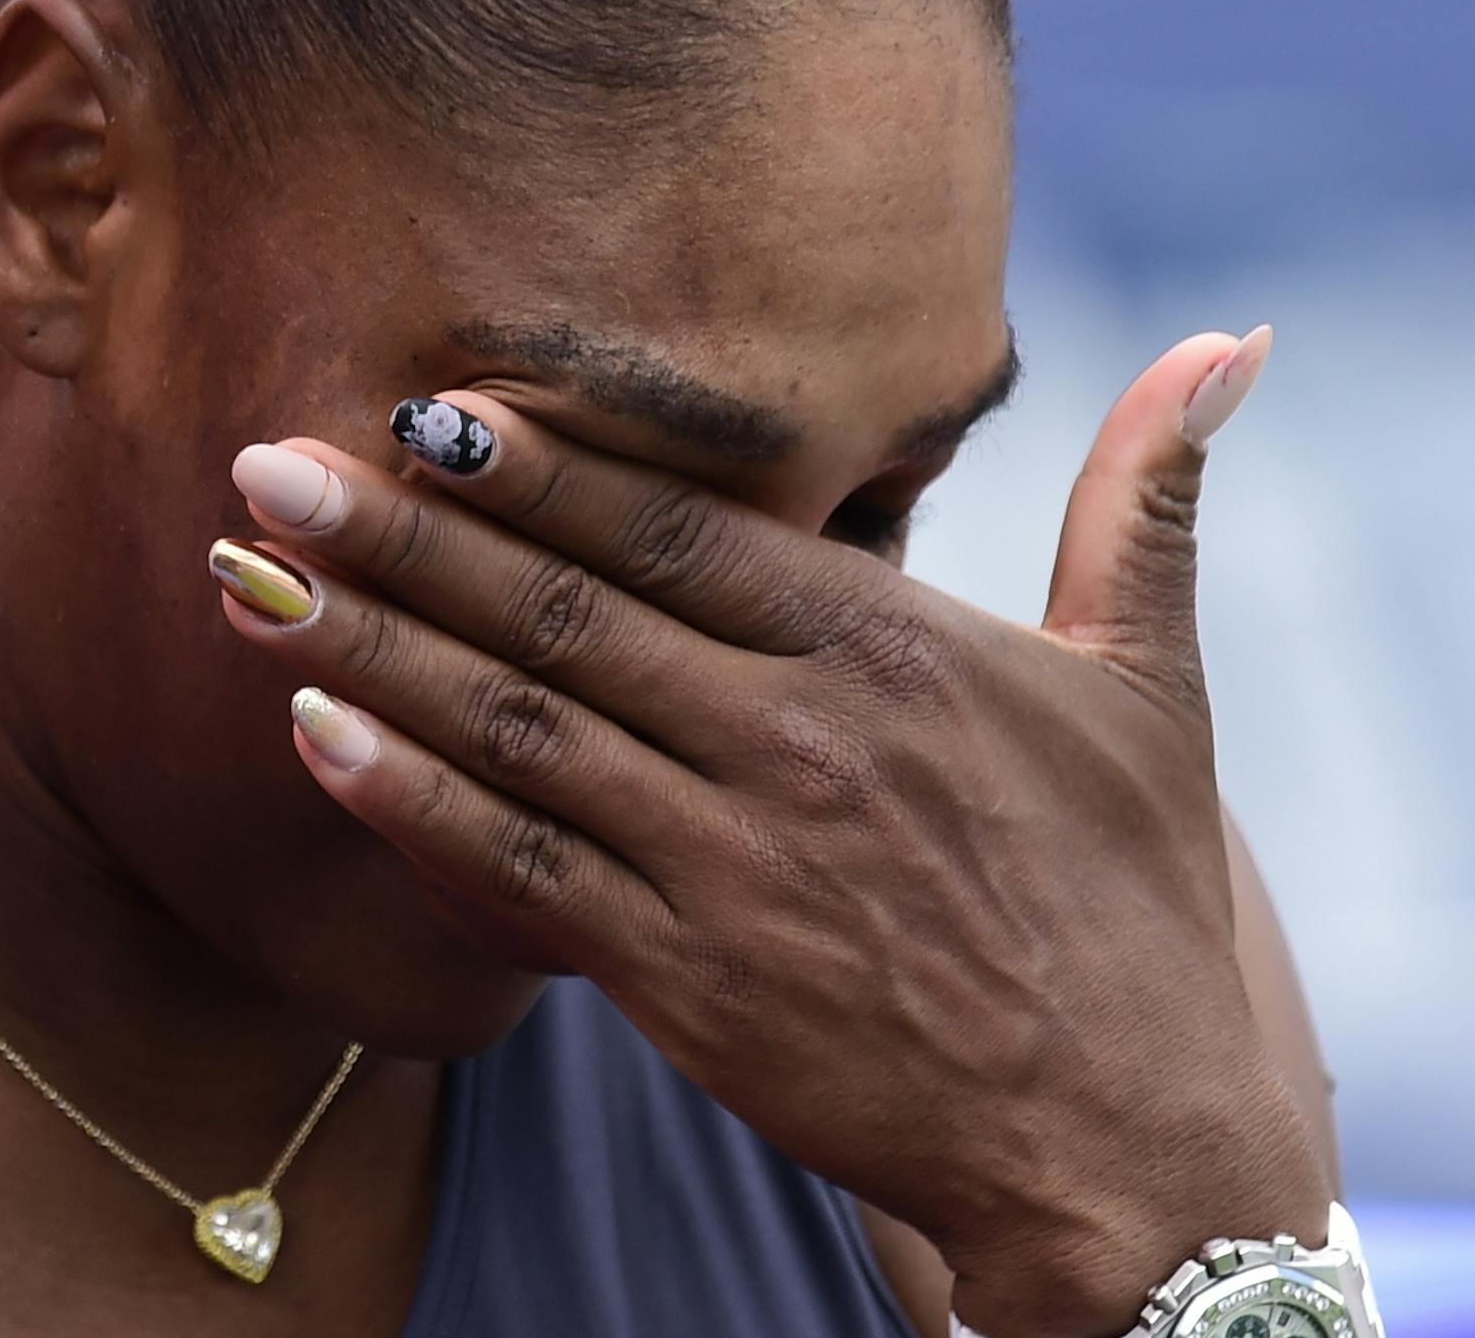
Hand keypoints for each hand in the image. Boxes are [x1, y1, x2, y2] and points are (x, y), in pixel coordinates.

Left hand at [213, 328, 1331, 1335]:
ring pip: (514, 726)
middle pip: (562, 611)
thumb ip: (1148, 505)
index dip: (543, 470)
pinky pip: (515, 870)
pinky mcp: (685, 976)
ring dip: (368, 644)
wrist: (1125, 1135)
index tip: (428, 413)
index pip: (681, 528)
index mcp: (889, 649)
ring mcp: (728, 860)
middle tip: (271, 461)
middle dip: (403, 533)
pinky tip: (314, 734)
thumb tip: (1225, 339)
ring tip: (248, 573)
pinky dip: (407, 799)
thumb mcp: (1153, 684)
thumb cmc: (1134, 901)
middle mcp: (792, 738)